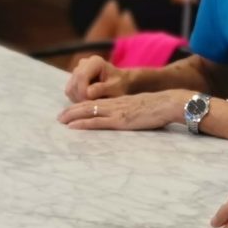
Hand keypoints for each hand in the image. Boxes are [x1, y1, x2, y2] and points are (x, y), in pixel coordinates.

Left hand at [57, 90, 183, 130]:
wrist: (168, 103)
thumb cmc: (160, 107)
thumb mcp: (142, 107)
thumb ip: (133, 111)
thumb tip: (131, 117)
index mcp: (120, 101)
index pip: (96, 102)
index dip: (82, 106)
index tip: (72, 111)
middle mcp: (115, 104)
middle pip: (88, 105)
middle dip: (72, 111)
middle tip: (59, 117)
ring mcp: (116, 112)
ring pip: (88, 112)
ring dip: (72, 116)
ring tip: (61, 121)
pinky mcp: (119, 121)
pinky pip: (97, 122)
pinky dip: (83, 123)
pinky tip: (73, 126)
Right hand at [64, 55, 130, 102]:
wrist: (120, 83)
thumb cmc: (119, 84)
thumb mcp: (114, 87)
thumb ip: (102, 89)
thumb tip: (87, 93)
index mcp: (95, 62)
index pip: (82, 76)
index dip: (82, 90)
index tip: (90, 102)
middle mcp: (83, 63)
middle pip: (74, 83)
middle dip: (81, 96)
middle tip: (92, 104)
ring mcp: (77, 70)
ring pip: (70, 88)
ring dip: (78, 99)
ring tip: (93, 102)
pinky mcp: (73, 79)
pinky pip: (70, 92)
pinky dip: (77, 99)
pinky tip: (88, 100)